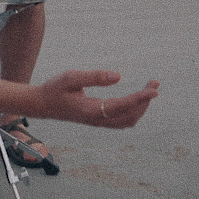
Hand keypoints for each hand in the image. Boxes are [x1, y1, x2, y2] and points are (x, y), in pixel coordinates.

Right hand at [34, 71, 158, 129]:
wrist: (43, 105)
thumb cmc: (55, 89)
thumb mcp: (71, 78)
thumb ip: (94, 76)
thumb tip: (118, 76)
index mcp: (91, 110)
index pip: (122, 106)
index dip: (140, 98)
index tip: (154, 90)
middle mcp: (98, 120)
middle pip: (130, 116)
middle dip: (145, 100)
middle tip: (154, 83)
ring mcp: (99, 122)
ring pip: (128, 121)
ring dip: (141, 106)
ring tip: (150, 89)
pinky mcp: (99, 120)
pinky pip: (123, 121)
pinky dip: (134, 111)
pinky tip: (137, 99)